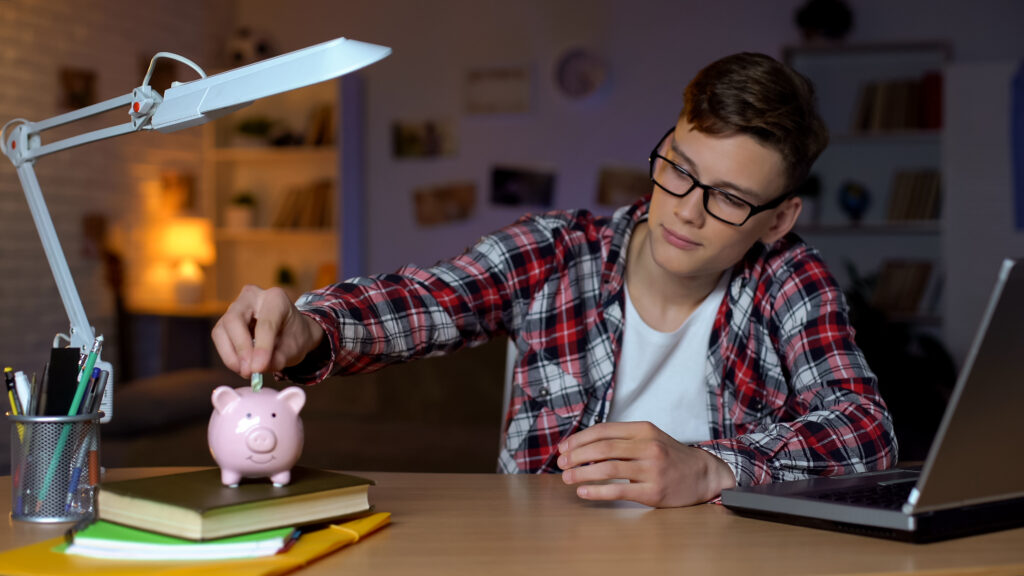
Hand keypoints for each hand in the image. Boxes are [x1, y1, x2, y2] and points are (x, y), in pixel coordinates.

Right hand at [211, 285, 323, 377]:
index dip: (262, 347)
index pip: (266, 322)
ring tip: (246, 372)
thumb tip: (258, 368)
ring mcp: (235, 307)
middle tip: (248, 371)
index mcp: (276, 298)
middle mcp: (252, 296)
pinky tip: (241, 366)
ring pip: (221, 330)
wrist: (290, 332)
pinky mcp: (225, 321)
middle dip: (240, 348)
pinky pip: (220, 338)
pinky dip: (228, 355)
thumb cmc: (294, 337)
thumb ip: (279, 358)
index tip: (259, 368)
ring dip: (231, 355)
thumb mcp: (295, 349)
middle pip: (235, 319)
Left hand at [557, 421, 735, 506]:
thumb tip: (583, 447)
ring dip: (582, 473)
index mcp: (644, 430)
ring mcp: (652, 469)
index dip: (579, 439)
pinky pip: (619, 490)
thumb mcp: (649, 437)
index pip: (604, 430)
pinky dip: (597, 491)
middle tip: (561, 464)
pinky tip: (583, 492)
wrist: (703, 474)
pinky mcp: (653, 491)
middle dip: (576, 455)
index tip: (563, 448)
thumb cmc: (669, 456)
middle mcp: (648, 447)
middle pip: (603, 448)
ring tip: (567, 478)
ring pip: (608, 468)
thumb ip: (622, 439)